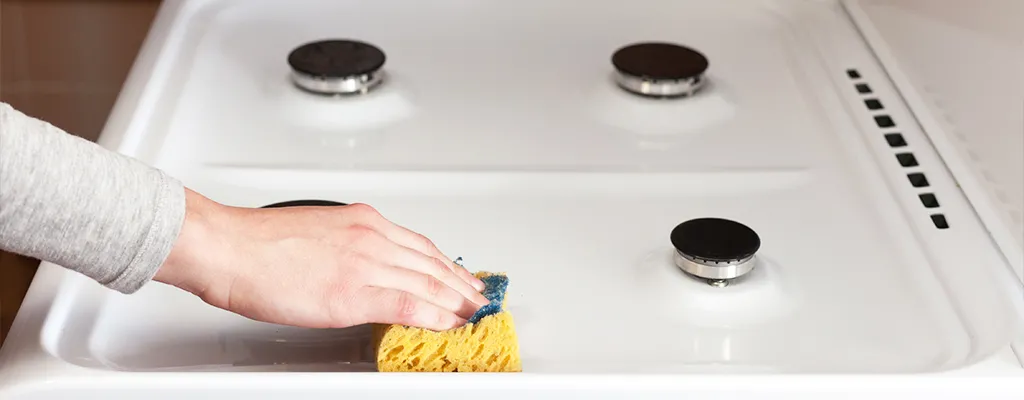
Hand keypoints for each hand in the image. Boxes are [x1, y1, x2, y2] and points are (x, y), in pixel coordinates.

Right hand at [154, 189, 488, 330]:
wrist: (228, 247)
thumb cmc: (258, 242)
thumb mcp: (317, 231)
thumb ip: (348, 245)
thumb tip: (363, 265)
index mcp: (363, 221)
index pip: (421, 245)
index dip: (448, 265)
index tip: (461, 277)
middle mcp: (371, 237)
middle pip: (433, 263)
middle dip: (462, 284)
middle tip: (481, 298)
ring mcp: (365, 264)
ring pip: (429, 283)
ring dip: (458, 301)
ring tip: (476, 314)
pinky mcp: (353, 293)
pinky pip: (408, 305)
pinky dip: (435, 315)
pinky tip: (450, 323)